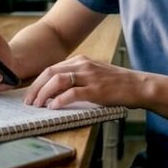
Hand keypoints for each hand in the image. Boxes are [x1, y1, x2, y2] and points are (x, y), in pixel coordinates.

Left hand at [24, 55, 144, 108]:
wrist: (138, 86)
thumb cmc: (116, 83)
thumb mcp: (94, 74)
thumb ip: (77, 78)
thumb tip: (55, 92)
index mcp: (81, 60)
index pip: (51, 68)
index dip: (38, 82)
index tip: (31, 94)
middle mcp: (83, 65)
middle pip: (50, 72)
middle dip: (35, 87)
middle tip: (29, 102)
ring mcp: (89, 76)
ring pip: (57, 81)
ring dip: (43, 93)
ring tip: (38, 105)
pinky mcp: (96, 89)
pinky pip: (72, 93)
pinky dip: (59, 100)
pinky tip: (53, 107)